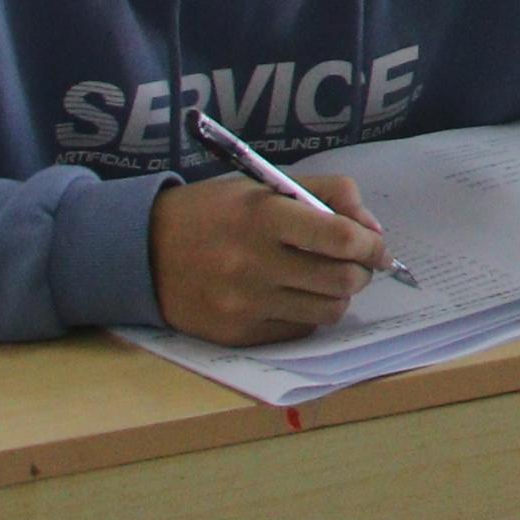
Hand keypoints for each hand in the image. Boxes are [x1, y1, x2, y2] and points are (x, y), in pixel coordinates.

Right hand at [148, 171, 385, 343]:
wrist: (144, 251)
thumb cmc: (215, 212)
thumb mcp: (266, 185)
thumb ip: (328, 194)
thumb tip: (372, 230)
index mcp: (264, 216)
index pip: (341, 238)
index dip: (372, 244)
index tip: (376, 245)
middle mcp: (253, 263)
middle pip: (342, 280)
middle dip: (362, 271)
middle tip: (356, 263)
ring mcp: (244, 304)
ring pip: (328, 311)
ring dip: (338, 295)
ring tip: (323, 278)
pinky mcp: (238, 334)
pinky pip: (299, 330)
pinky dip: (307, 314)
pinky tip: (291, 295)